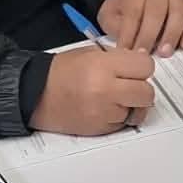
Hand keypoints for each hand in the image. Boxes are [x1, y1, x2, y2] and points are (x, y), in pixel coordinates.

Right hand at [29, 44, 155, 134]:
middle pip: (147, 93)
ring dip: (131, 105)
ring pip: (138, 111)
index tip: (135, 68)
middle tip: (129, 85)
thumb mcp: (90, 53)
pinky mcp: (101, 129)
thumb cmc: (60, 73)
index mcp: (103, 66)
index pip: (146, 67)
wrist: (35, 94)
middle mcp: (106, 90)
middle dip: (141, 88)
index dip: (142, 67)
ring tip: (114, 97)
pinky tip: (105, 108)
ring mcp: (104, 112)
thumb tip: (140, 64)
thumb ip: (118, 59)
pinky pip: (124, 123)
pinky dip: (119, 117)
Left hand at [98, 0, 182, 56]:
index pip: (133, 10)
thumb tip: (124, 44)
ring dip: (171, 35)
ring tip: (164, 53)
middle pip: (156, 11)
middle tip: (144, 55)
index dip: (129, 32)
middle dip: (149, 35)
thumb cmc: (127, 8)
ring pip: (177, 13)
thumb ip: (115, 26)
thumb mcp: (112, 13)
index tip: (125, 51)